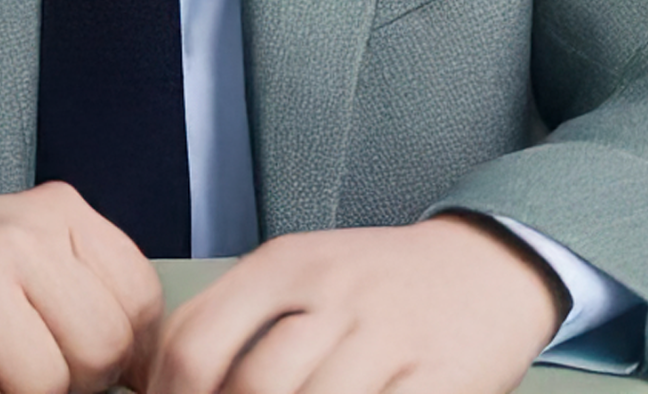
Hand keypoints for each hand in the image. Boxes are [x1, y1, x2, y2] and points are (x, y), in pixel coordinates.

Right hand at [0, 182, 163, 393]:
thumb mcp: (29, 250)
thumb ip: (91, 289)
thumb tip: (148, 370)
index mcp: (57, 211)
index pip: (139, 300)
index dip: (124, 351)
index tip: (88, 359)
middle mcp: (17, 236)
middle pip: (100, 349)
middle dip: (75, 381)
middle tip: (28, 368)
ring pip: (48, 384)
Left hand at [142, 215, 567, 393]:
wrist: (486, 266)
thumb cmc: (374, 282)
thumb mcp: (298, 273)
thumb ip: (234, 319)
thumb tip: (160, 382)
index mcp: (283, 264)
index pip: (194, 342)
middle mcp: (332, 293)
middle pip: (251, 385)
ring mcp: (387, 335)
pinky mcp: (438, 376)